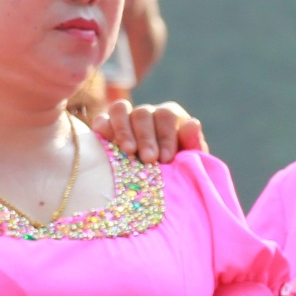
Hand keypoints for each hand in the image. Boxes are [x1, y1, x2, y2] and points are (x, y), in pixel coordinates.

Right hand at [93, 97, 208, 163]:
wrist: (153, 185)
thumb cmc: (175, 169)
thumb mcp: (188, 160)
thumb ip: (192, 143)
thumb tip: (193, 123)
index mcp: (169, 116)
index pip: (166, 115)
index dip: (166, 135)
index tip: (166, 158)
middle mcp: (147, 112)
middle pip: (143, 113)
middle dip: (146, 137)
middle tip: (149, 159)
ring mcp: (125, 117)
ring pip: (120, 109)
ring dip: (124, 130)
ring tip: (129, 151)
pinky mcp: (105, 126)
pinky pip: (101, 119)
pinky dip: (103, 127)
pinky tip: (106, 141)